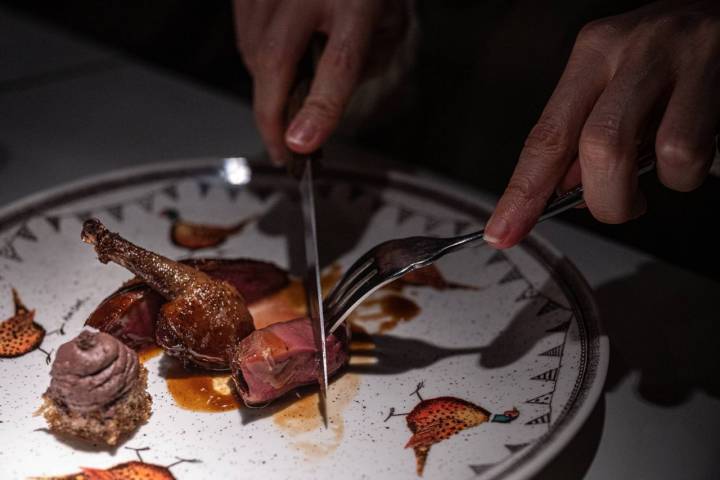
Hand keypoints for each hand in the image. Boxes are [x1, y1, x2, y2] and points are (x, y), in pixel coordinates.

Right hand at [233, 0, 407, 163]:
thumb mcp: (389, 25)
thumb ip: (364, 64)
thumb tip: (320, 111)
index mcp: (358, 0)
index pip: (340, 62)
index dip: (319, 108)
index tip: (301, 145)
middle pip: (275, 60)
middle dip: (272, 116)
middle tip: (282, 152)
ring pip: (254, 54)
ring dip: (267, 91)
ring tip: (287, 106)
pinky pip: (245, 38)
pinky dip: (258, 64)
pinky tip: (279, 68)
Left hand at [484, 0, 719, 248]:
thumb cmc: (669, 55)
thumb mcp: (617, 83)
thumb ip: (586, 133)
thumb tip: (563, 190)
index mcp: (593, 52)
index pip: (547, 134)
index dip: (524, 191)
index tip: (503, 230)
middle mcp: (632, 48)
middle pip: (598, 147)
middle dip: (604, 200)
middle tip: (614, 207)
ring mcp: (683, 56)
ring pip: (659, 153)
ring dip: (653, 187)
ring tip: (663, 171)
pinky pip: (697, 151)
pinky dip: (688, 173)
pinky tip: (694, 149)